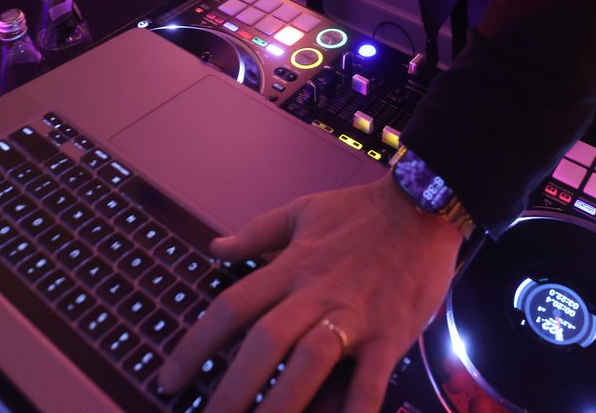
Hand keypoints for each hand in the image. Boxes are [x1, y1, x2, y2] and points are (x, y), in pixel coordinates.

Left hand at [155, 178, 463, 411]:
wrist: (425, 203)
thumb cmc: (362, 211)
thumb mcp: (303, 211)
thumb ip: (257, 232)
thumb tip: (213, 248)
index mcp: (291, 267)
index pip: (231, 308)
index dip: (195, 346)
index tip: (170, 378)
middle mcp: (315, 293)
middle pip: (263, 344)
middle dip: (230, 390)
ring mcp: (354, 315)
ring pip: (307, 363)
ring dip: (279, 405)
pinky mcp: (390, 334)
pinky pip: (369, 382)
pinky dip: (355, 412)